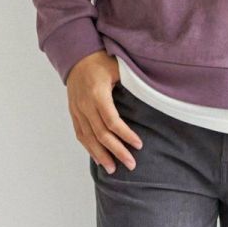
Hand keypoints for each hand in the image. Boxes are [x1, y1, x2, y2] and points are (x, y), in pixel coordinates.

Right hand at [66, 51, 142, 174]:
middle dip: (117, 151)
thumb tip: (154, 95)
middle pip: (101, 134)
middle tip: (131, 164)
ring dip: (102, 155)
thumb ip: (131, 83)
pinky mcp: (74, 113)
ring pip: (89, 138)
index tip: (139, 145)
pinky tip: (99, 159)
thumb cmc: (101, 61)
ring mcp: (77, 110)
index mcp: (97, 93)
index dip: (125, 134)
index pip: (112, 120)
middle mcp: (85, 104)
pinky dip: (90, 148)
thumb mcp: (118, 68)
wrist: (76, 57)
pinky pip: (80, 134)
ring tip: (114, 170)